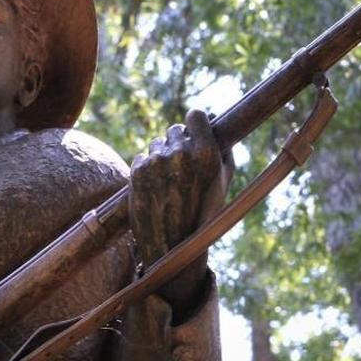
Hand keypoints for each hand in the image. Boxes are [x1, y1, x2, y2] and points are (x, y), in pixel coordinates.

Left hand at [129, 109, 230, 317]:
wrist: (172, 244)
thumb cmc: (203, 213)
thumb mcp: (224, 181)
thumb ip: (223, 146)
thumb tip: (215, 118)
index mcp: (206, 152)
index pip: (195, 115)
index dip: (194, 124)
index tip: (194, 131)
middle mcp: (180, 153)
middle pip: (175, 130)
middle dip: (177, 143)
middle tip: (181, 165)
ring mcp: (156, 161)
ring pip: (156, 144)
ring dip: (161, 157)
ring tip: (169, 183)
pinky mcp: (137, 170)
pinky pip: (142, 157)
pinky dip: (146, 169)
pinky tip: (155, 188)